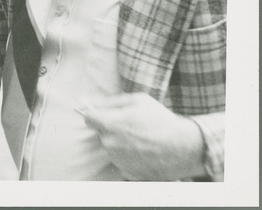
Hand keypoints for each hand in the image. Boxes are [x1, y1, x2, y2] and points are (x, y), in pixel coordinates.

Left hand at [77, 93, 205, 179]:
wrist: (184, 147)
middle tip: (131, 126)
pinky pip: (121, 160)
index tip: (102, 113)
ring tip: (141, 139)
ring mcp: (118, 159)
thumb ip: (110, 101)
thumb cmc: (161, 120)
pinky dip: (128, 156)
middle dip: (110, 128)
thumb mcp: (137, 100)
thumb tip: (88, 101)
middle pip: (101, 132)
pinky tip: (143, 150)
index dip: (94, 113)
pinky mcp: (127, 171)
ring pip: (111, 147)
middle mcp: (110, 143)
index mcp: (109, 124)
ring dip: (119, 142)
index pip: (88, 117)